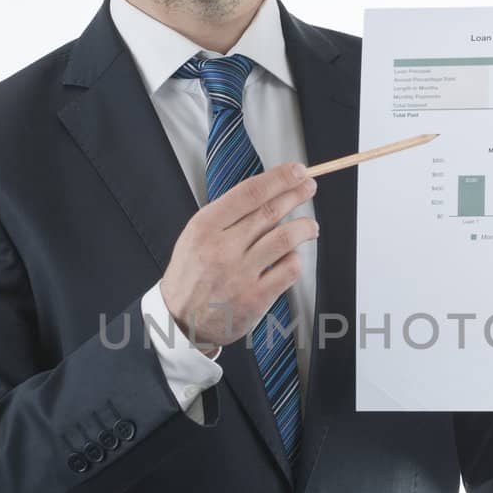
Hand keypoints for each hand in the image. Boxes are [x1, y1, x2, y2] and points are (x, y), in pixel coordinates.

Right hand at [160, 160, 317, 353]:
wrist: (181, 320)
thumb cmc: (192, 275)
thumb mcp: (195, 236)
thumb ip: (227, 216)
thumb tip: (266, 193)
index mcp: (205, 227)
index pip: (249, 193)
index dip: (279, 178)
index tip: (296, 171)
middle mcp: (222, 248)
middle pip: (270, 211)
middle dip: (296, 194)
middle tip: (308, 188)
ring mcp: (240, 273)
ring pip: (285, 238)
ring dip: (304, 227)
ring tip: (310, 226)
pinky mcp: (255, 297)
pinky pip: (288, 269)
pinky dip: (296, 258)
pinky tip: (294, 256)